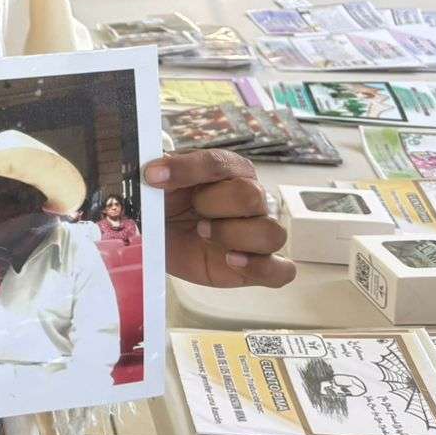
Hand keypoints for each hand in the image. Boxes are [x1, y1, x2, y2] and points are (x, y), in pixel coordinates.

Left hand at [145, 150, 295, 288]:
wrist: (158, 236)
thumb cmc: (166, 203)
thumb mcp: (160, 181)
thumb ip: (163, 171)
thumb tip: (155, 170)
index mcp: (233, 170)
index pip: (220, 163)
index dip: (185, 169)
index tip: (153, 177)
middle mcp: (253, 199)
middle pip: (252, 196)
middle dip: (212, 205)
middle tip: (192, 212)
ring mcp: (258, 233)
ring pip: (272, 233)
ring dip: (233, 235)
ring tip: (203, 234)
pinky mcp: (257, 265)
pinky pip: (282, 271)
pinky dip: (261, 267)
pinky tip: (231, 260)